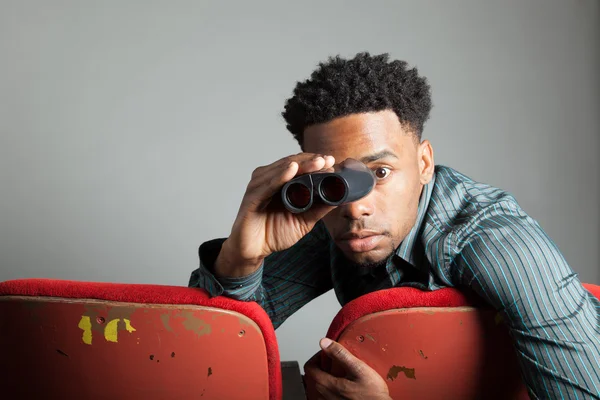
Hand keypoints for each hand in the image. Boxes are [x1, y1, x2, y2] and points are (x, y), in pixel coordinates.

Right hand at [215, 153, 336, 276]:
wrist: (253, 250)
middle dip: (311, 160)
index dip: (315, 161)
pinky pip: (268, 184)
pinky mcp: (252, 197)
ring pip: (282, 169)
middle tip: (328, 160)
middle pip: (292, 163)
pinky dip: (280, 176)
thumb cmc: (274, 233)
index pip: (299, 165)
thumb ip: (318, 208)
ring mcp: (259, 186)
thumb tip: (339, 197)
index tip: (332, 162)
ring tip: (318, 163)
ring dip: (301, 165)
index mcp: (281, 182)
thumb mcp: (303, 221)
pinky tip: (292, 169)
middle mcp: (269, 179)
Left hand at [304, 338, 390, 399]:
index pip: (310, 368)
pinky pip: (326, 395)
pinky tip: (342, 384)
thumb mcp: (359, 369)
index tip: (326, 353)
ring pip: (320, 387)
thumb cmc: (373, 394)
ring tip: (337, 372)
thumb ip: (340, 354)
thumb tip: (325, 343)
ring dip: (325, 377)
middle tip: (333, 360)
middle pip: (314, 377)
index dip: (316, 357)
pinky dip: (330, 387)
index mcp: (329, 385)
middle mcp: (327, 396)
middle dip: (321, 366)